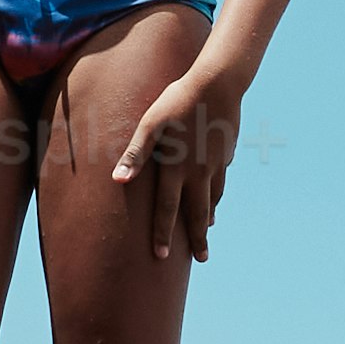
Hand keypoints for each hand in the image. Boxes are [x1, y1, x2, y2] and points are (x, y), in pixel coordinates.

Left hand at [106, 62, 245, 263]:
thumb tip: (118, 180)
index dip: (163, 234)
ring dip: (209, 218)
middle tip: (202, 259)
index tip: (160, 257)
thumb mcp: (151, 123)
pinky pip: (221, 180)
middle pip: (198, 214)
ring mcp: (216, 164)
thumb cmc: (177, 100)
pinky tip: (216, 196)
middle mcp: (198, 172)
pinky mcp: (226, 153)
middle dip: (198, 240)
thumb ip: (135, 153)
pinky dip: (218, 194)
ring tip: (208, 232)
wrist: (218, 84)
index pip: (167, 209)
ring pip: (213, 198)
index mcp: (176, 168)